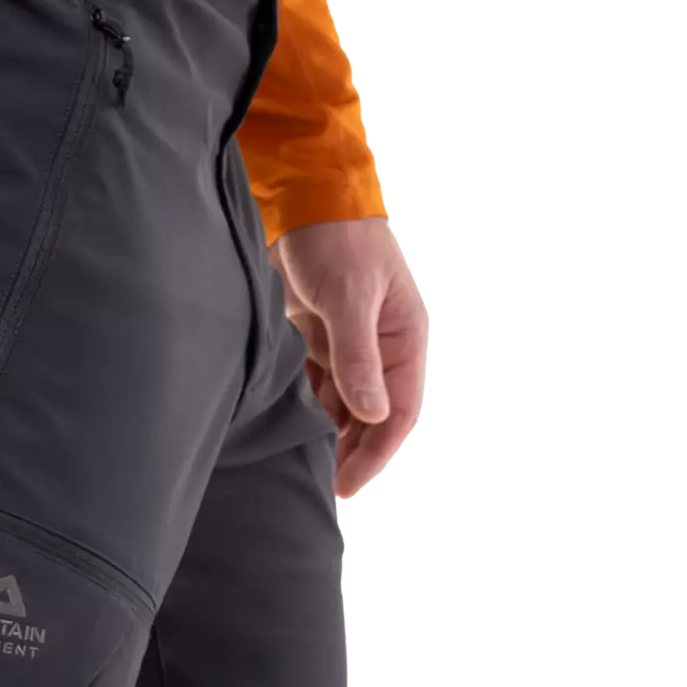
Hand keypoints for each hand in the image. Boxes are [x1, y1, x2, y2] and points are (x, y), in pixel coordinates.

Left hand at [268, 215, 428, 498]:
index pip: (399, 412)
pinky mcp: (314, 339)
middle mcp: (378, 347)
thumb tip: (371, 413)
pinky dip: (301, 408)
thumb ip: (357, 356)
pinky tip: (283, 428)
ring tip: (297, 463)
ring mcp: (345, 345)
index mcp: (403, 338)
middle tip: (318, 485)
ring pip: (338, 405)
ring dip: (322, 433)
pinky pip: (311, 386)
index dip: (375, 452)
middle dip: (347, 451)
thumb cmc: (338, 238)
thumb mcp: (349, 297)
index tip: (347, 484)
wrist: (302, 201)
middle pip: (368, 416)